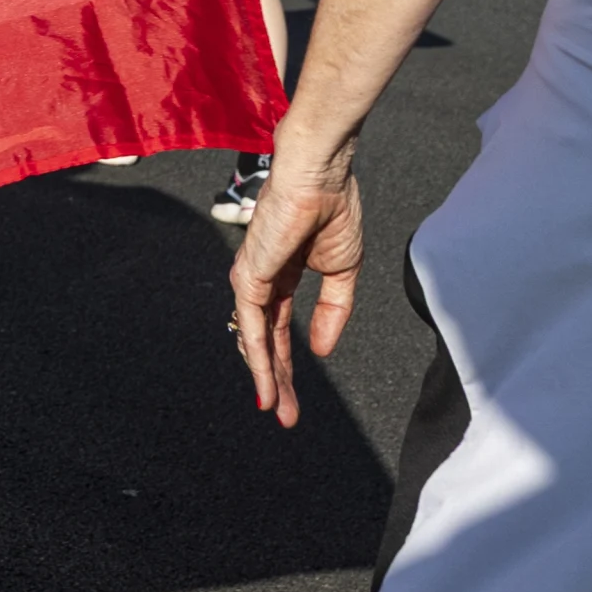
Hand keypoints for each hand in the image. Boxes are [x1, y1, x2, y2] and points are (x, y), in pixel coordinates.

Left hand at [227, 144, 363, 426]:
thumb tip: (321, 350)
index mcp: (284, 274)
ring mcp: (252, 278)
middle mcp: (262, 279)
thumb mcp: (342, 269)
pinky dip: (259, 358)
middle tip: (285, 416)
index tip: (294, 397)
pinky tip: (266, 384)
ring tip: (276, 410)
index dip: (289, 363)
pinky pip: (254, 326)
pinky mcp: (249, 276)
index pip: (282, 329)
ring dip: (267, 377)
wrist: (322, 175)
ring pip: (256, 339)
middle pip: (266, 341)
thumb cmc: (333, 207)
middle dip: (276, 380)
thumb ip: (333, 310)